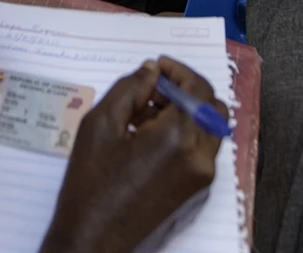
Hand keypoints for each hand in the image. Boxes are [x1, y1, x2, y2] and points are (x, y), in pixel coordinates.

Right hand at [42, 58, 223, 252]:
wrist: (93, 237)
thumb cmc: (91, 184)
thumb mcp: (100, 124)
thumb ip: (130, 88)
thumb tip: (151, 71)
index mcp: (178, 138)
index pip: (198, 89)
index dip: (178, 70)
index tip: (156, 68)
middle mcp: (200, 158)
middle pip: (212, 107)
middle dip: (186, 91)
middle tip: (153, 90)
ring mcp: (201, 177)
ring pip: (209, 129)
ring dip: (187, 113)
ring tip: (145, 116)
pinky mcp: (196, 191)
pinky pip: (201, 151)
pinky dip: (185, 135)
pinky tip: (149, 140)